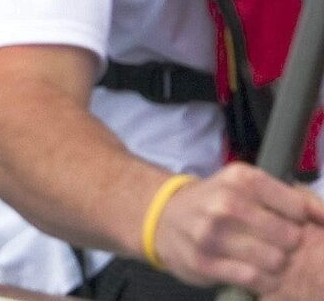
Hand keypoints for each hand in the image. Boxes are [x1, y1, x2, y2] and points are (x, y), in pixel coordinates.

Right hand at [147, 162, 323, 291]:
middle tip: (273, 242)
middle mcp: (226, 203)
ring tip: (264, 258)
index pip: (297, 208)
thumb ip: (292, 198)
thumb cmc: (216, 202)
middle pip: (290, 238)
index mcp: (241, 179)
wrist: (163, 216)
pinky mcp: (205, 262)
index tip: (286, 221)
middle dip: (288, 244)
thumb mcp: (247, 187)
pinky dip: (263, 281)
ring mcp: (213, 234)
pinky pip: (256, 280)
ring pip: (276, 261)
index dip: (298, 220)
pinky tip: (256, 272)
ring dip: (276, 265)